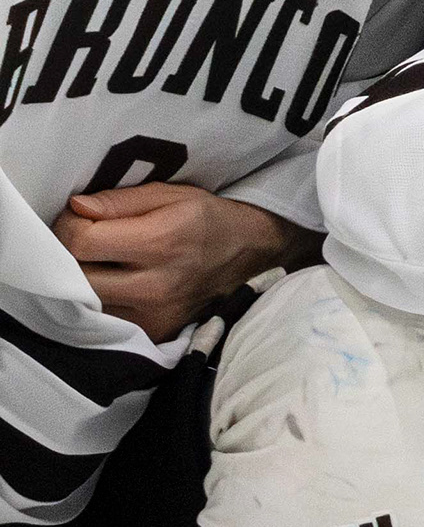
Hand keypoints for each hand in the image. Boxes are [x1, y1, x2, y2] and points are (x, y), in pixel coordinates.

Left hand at [59, 186, 305, 337]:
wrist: (253, 255)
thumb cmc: (208, 219)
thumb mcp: (171, 195)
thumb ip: (120, 201)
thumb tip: (75, 208)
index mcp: (160, 242)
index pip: (80, 242)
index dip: (68, 226)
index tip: (79, 219)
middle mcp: (156, 285)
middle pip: (76, 276)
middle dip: (71, 255)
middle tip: (87, 241)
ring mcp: (155, 315)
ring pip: (86, 303)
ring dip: (84, 281)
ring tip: (101, 263)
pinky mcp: (155, 332)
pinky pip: (106, 319)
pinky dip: (102, 302)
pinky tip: (116, 284)